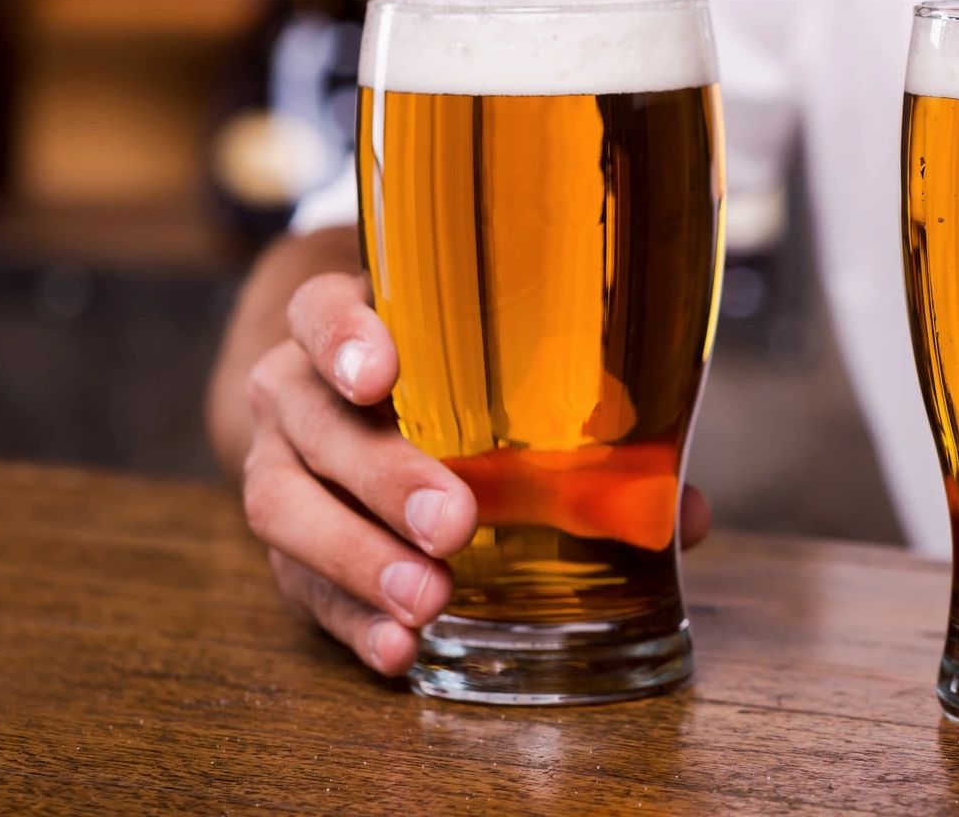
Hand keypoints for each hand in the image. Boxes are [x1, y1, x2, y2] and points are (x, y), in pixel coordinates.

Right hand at [238, 273, 712, 675]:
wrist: (357, 400)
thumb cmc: (453, 380)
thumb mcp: (504, 371)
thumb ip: (590, 423)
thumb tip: (682, 512)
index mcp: (347, 324)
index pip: (321, 310)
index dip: (343, 338)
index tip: (383, 374)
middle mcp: (295, 390)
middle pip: (317, 424)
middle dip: (385, 476)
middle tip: (454, 520)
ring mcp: (276, 466)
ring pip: (286, 509)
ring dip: (359, 559)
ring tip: (428, 599)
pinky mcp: (282, 544)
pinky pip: (300, 585)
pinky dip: (350, 619)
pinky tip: (399, 648)